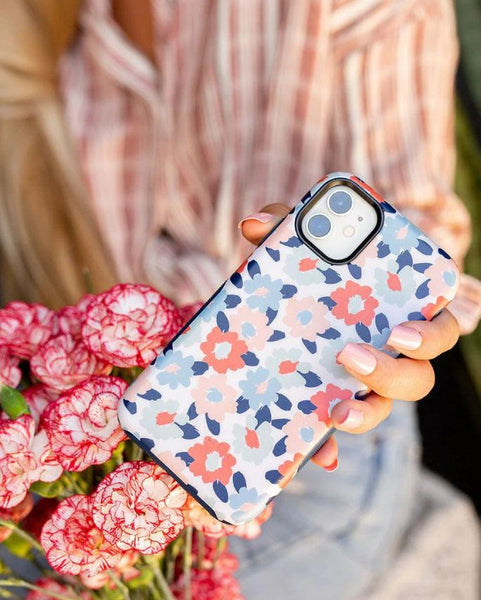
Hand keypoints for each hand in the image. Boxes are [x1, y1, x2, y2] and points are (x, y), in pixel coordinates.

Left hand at [239, 206, 459, 471]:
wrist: (275, 308)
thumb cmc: (305, 274)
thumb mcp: (296, 249)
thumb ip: (284, 228)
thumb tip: (252, 224)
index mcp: (394, 313)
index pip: (437, 325)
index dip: (431, 334)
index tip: (399, 332)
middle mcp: (388, 354)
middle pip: (417, 376)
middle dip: (393, 373)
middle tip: (351, 358)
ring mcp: (360, 384)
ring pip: (382, 407)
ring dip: (366, 413)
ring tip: (337, 411)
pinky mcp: (331, 403)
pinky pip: (337, 433)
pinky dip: (328, 446)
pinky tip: (317, 453)